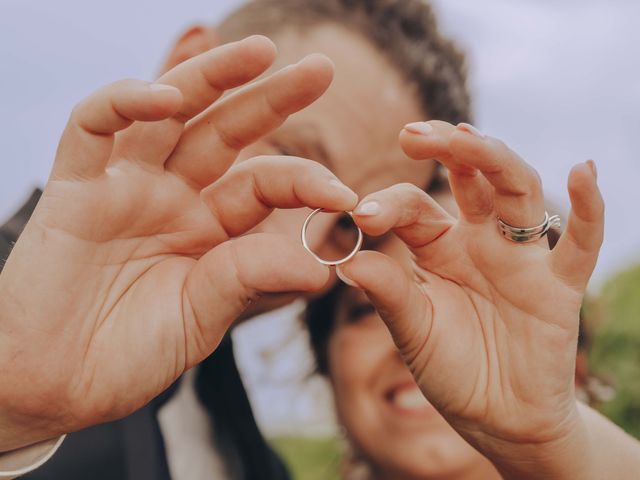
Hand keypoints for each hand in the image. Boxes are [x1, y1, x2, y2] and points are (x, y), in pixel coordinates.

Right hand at [0, 36, 356, 450]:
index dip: (306, 182)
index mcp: (210, 230)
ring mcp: (125, 187)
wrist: (56, 385)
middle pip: (227, 132)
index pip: (264, 184)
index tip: (346, 197)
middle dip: (273, 98)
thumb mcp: (203, 317)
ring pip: (169, 112)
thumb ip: (251, 280)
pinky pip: (93, 126)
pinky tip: (168, 98)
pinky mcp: (74, 188)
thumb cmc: (129, 356)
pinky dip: (125, 103)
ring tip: (261, 51)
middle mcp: (173, 198)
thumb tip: (323, 266)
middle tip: (322, 69)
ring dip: (212, 76)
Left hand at [337, 121, 603, 477]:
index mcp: (438, 247)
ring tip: (466, 136)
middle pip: (471, 178)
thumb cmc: (450, 368)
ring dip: (495, 160)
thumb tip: (345, 261)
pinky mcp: (558, 286)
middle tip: (411, 133)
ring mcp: (521, 258)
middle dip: (446, 151)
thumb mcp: (412, 330)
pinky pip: (580, 243)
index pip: (414, 207)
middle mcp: (480, 241)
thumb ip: (388, 294)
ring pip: (516, 193)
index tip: (362, 215)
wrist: (495, 416)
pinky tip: (582, 173)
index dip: (388, 205)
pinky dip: (588, 210)